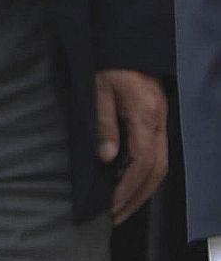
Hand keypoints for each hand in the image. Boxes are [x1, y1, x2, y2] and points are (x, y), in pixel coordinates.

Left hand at [96, 68, 169, 224]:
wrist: (126, 44)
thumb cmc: (108, 64)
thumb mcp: (97, 90)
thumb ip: (103, 124)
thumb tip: (106, 159)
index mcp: (145, 116)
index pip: (141, 163)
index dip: (127, 187)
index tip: (111, 205)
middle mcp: (160, 123)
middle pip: (157, 171)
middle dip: (137, 197)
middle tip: (116, 216)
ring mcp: (162, 123)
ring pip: (162, 167)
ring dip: (143, 190)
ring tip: (123, 207)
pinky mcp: (158, 121)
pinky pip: (158, 156)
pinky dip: (146, 175)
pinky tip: (130, 184)